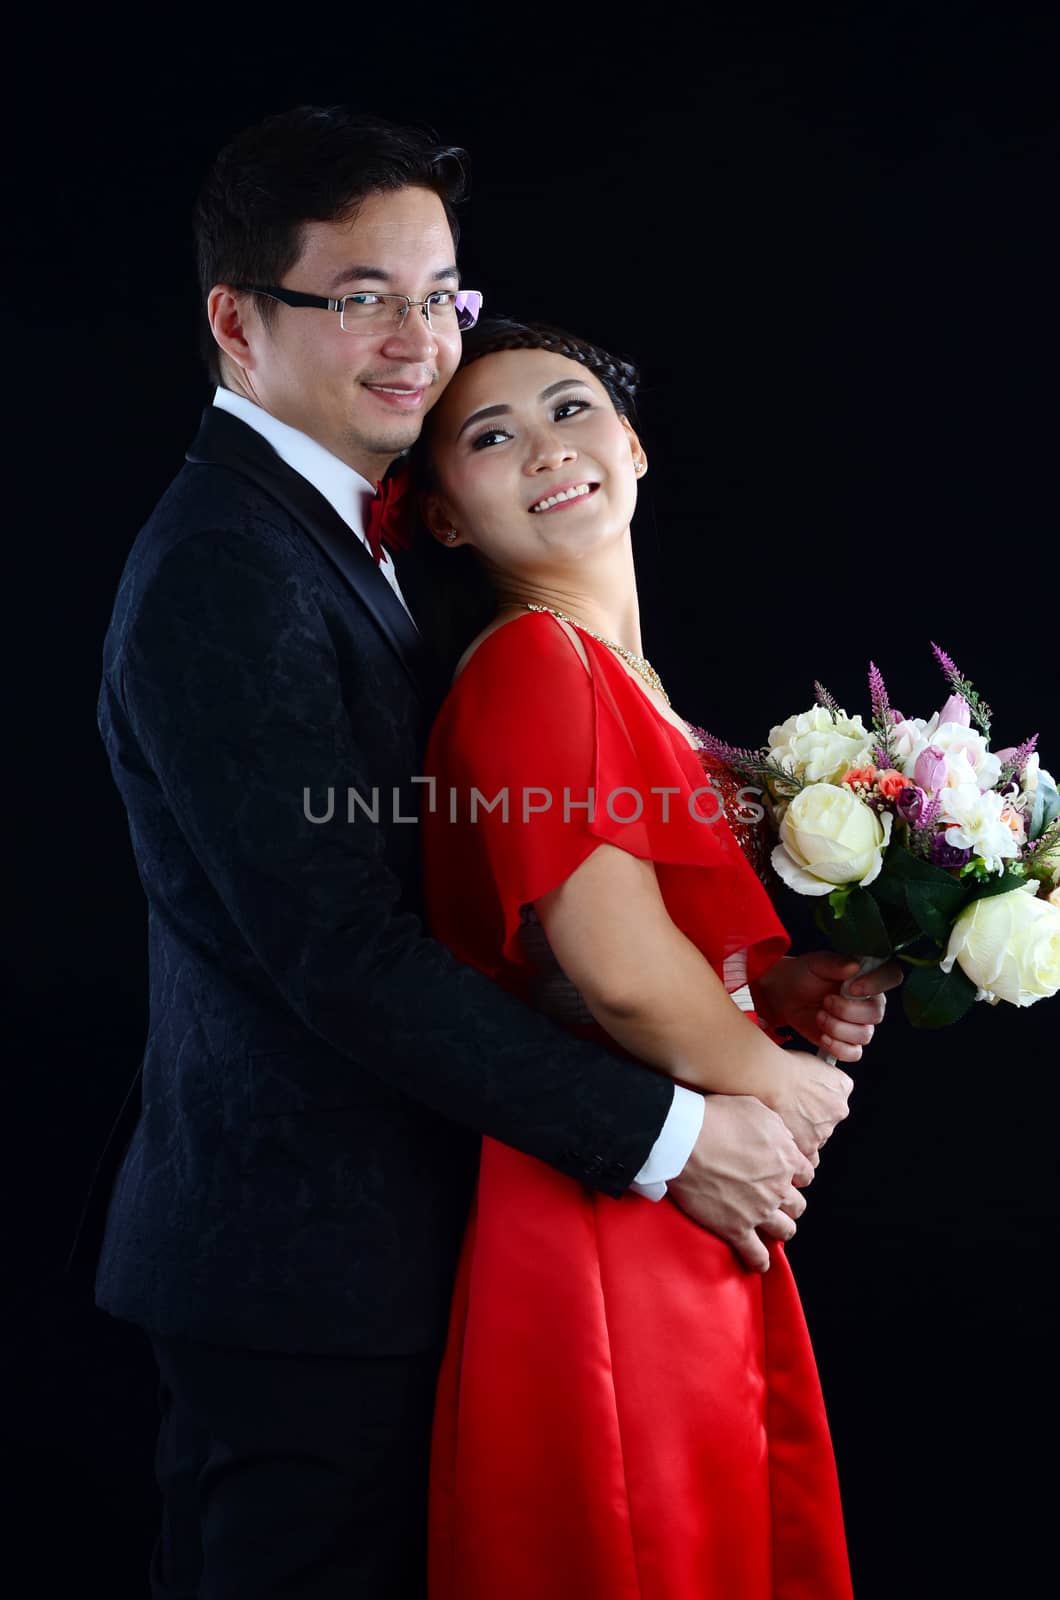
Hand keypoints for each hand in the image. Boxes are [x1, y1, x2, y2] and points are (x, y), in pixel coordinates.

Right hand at [668, 1096, 814, 1273]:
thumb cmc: (717, 1118)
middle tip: (775, 1200)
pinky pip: (756, 1255)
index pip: (806, 1174)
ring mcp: (758, 1211)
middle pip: (797, 1205)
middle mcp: (778, 1188)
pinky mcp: (736, 1229)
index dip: (796, 1175)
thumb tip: (785, 1139)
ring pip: (785, 1230)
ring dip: (780, 1229)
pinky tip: (757, 1261)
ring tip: (770, 1227)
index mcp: (786, 1158)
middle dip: (789, 1203)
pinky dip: (759, 1260)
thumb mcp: (756, 1108)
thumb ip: (777, 1128)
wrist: (684, 1140)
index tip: (786, 1176)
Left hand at [755, 951, 902, 1062]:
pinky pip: (854, 1053)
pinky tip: (822, 1035)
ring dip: (838, 1028)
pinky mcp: (847, 1042)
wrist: (786, 994)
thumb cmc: (805, 974)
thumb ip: (834, 963)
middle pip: (876, 1013)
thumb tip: (854, 966)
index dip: (876, 984)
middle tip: (826, 1001)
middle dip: (847, 1011)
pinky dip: (837, 1047)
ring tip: (819, 1016)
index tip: (851, 987)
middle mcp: (870, 1001)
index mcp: (868, 977)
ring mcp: (860, 1024)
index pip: (891, 977)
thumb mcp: (816, 963)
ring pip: (865, 1035)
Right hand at [765, 1051, 853, 1162]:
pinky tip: (790, 1146)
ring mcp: (825, 1129)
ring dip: (806, 1134)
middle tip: (795, 1111)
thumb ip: (819, 1075)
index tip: (812, 1098)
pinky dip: (801, 1153)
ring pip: (818, 1137)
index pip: (838, 1097)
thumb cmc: (782, 1066)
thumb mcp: (810, 1060)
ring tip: (786, 1125)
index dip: (822, 1098)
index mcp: (843, 1085)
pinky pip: (810, 1157)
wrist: (769, 1079)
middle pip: (829, 1119)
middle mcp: (839, 1109)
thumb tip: (813, 1080)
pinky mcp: (810, 1145)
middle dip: (814, 1118)